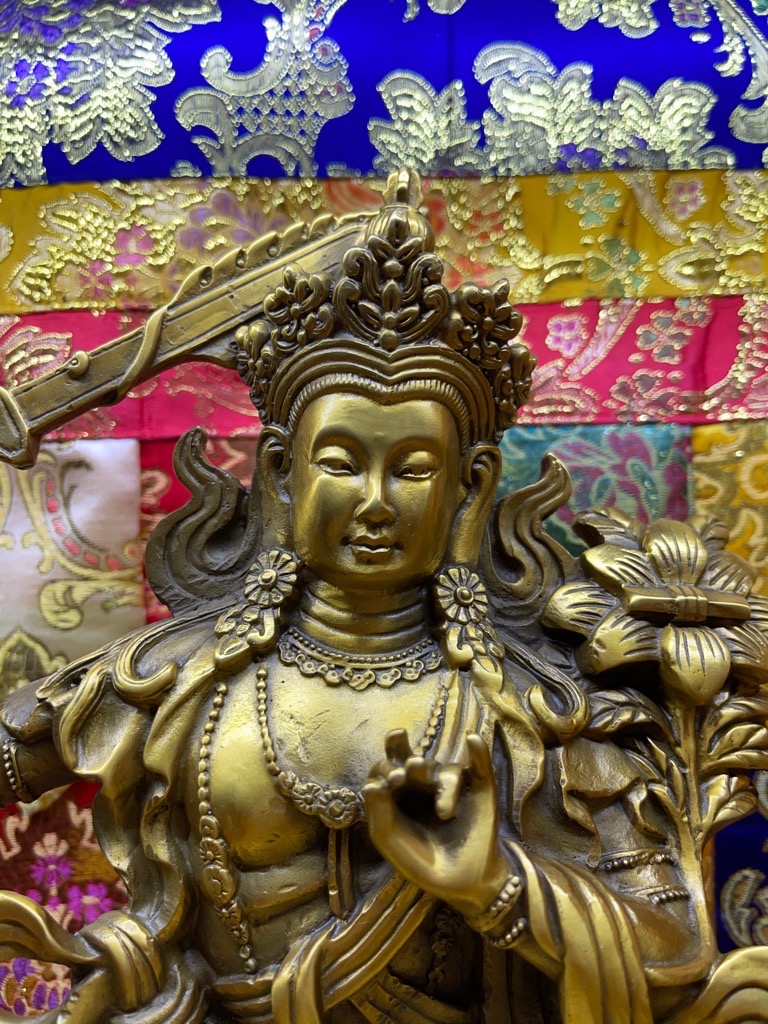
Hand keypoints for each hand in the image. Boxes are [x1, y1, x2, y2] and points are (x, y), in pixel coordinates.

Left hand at [362, 729, 510, 920]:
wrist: (458, 885)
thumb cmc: (419, 861)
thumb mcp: (391, 841)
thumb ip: (378, 813)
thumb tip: (371, 785)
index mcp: (398, 792)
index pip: (388, 767)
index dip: (387, 768)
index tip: (392, 779)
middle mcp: (424, 783)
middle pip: (416, 761)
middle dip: (413, 763)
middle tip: (413, 768)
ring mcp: (453, 786)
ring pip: (446, 771)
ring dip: (444, 785)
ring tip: (444, 813)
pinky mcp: (480, 790)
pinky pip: (479, 766)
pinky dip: (478, 752)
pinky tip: (472, 739)